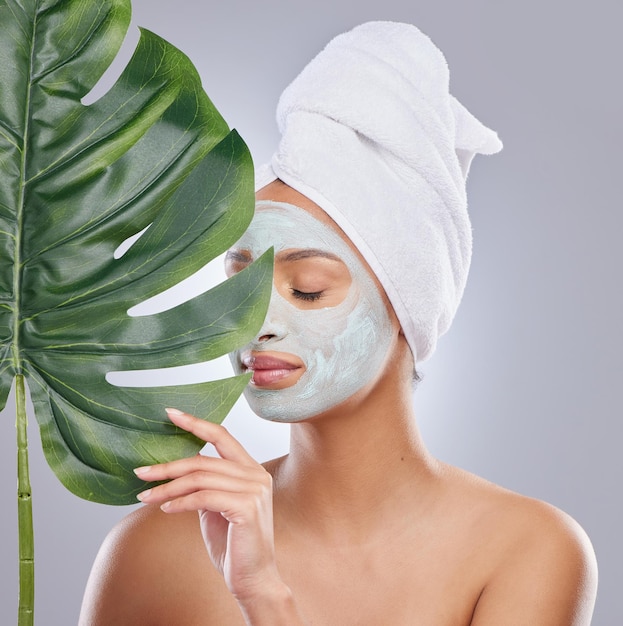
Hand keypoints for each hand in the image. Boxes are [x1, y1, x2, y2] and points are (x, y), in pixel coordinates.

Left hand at [133, 408, 281, 602]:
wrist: (253, 578)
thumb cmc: (233, 543)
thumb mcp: (215, 506)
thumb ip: (205, 485)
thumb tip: (177, 469)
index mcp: (251, 469)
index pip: (222, 435)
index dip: (195, 423)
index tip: (170, 413)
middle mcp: (256, 474)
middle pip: (203, 459)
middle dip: (168, 465)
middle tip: (141, 471)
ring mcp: (254, 489)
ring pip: (200, 478)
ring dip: (167, 487)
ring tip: (145, 496)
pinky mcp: (247, 507)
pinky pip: (203, 497)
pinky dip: (179, 502)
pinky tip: (165, 508)